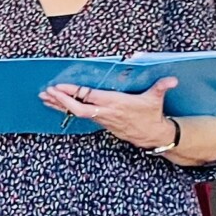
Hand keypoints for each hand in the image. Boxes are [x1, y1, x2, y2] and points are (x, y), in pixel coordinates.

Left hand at [43, 77, 178, 149]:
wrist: (152, 135)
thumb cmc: (151, 114)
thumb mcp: (156, 99)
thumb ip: (161, 87)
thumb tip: (172, 80)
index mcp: (115, 103)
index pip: (90, 97)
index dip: (74, 93)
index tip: (60, 87)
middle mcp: (106, 112)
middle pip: (78, 109)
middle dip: (60, 101)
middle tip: (45, 92)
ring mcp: (102, 119)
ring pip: (76, 113)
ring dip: (59, 105)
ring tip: (44, 98)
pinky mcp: (101, 122)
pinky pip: (81, 116)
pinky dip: (68, 109)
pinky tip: (58, 105)